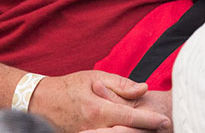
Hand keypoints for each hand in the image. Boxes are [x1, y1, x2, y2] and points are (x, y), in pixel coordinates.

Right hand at [27, 71, 170, 132]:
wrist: (39, 101)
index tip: (165, 120)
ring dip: (133, 132)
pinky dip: (117, 132)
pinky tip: (131, 129)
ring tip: (150, 128)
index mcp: (98, 110)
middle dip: (145, 129)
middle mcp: (93, 126)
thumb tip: (144, 88)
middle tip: (164, 126)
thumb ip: (121, 85)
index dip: (150, 120)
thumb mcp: (95, 77)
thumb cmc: (69, 86)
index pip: (131, 117)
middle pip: (126, 132)